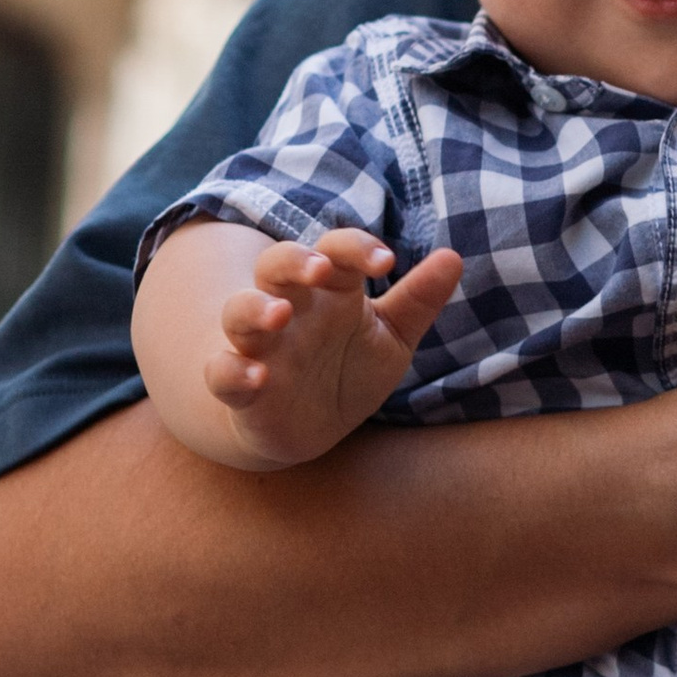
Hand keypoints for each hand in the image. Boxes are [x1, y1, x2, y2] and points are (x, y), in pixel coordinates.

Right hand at [207, 229, 462, 466]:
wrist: (311, 428)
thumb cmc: (349, 369)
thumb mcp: (392, 338)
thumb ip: (418, 300)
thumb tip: (454, 256)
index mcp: (330, 290)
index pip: (336, 251)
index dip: (356, 248)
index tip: (387, 262)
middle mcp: (290, 309)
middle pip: (276, 264)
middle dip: (294, 260)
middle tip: (320, 269)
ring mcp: (261, 346)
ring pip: (239, 311)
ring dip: (254, 309)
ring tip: (278, 315)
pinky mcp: (240, 388)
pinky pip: (221, 372)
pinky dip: (231, 372)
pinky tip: (255, 377)